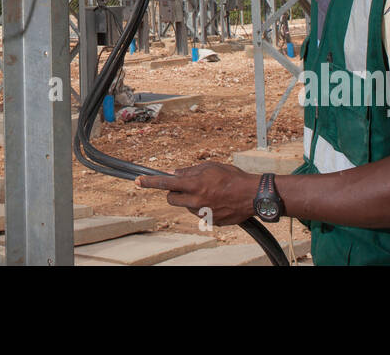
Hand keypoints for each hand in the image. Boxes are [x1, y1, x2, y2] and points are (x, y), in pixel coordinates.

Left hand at [136, 162, 261, 226]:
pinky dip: (203, 207)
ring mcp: (202, 213)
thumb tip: (174, 173)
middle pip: (172, 199)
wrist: (252, 195)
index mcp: (195, 184)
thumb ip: (190, 171)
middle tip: (183, 187)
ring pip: (186, 206)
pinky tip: (216, 201)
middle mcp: (196, 200)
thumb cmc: (232, 177)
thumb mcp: (210, 167)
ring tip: (210, 192)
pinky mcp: (210, 221)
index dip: (150, 182)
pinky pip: (199, 213)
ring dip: (191, 199)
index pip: (166, 183)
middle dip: (173, 193)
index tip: (137, 181)